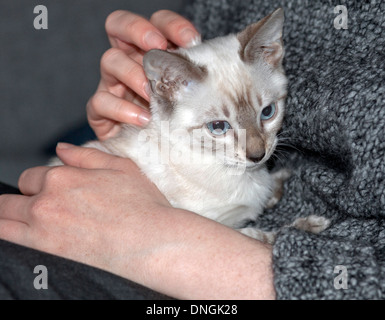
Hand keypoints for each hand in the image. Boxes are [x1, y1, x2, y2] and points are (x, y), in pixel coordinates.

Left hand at [0, 144, 274, 298]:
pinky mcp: (44, 251)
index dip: (39, 184)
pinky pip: (7, 240)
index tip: (49, 193)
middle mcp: (47, 200)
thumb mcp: (121, 168)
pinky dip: (9, 235)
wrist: (151, 240)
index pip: (31, 177)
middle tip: (38, 210)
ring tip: (22, 223)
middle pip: (12, 199)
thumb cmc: (142, 203)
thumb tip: (62, 148)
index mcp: (63, 177)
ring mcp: (41, 227)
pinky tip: (20, 235)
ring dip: (8, 218)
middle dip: (20, 201)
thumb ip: (86, 156)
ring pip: (2, 220)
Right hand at [87, 10, 199, 139]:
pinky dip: (121, 109)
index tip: (191, 40)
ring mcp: (111, 84)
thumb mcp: (186, 94)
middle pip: (118, 26)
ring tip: (151, 93)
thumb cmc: (173, 119)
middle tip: (157, 47)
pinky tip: (143, 119)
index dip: (171, 24)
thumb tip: (215, 62)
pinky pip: (100, 102)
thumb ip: (192, 76)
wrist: (153, 151)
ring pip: (109, 61)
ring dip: (132, 73)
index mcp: (149, 52)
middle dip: (137, 30)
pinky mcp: (101, 112)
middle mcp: (128, 61)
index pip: (156, 23)